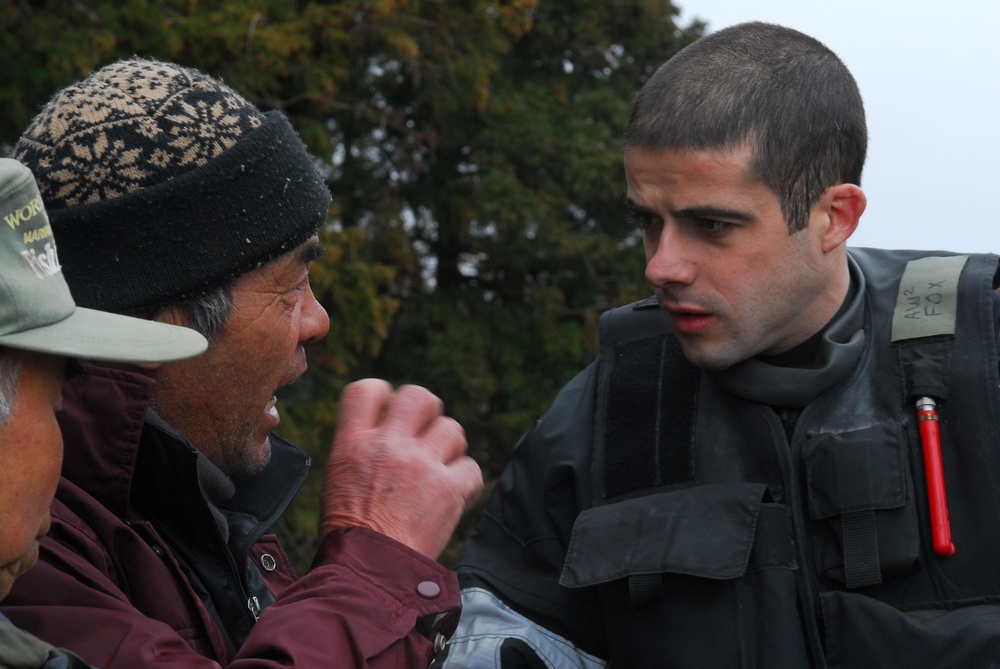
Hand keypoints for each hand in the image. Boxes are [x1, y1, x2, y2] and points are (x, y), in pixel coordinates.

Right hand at [319, 379, 482, 558]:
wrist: (367, 574)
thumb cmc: (349, 535)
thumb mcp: (336, 481)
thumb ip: (360, 450)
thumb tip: (384, 432)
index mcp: (353, 443)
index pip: (368, 389)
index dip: (383, 395)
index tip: (389, 411)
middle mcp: (389, 445)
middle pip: (419, 396)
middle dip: (428, 411)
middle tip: (425, 433)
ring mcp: (421, 465)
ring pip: (452, 429)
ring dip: (449, 448)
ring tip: (438, 470)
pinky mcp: (449, 488)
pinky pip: (471, 468)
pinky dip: (465, 482)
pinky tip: (452, 496)